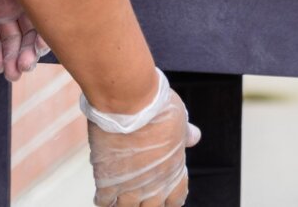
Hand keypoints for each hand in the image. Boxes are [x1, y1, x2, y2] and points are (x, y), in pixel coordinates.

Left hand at [0, 0, 43, 82]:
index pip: (46, 22)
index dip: (44, 40)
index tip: (40, 52)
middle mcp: (24, 2)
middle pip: (29, 35)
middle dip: (26, 54)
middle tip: (22, 68)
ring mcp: (2, 8)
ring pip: (10, 40)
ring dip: (10, 58)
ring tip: (10, 73)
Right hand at [85, 71, 198, 206]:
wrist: (130, 101)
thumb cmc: (158, 107)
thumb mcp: (179, 119)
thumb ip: (184, 135)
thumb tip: (194, 138)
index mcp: (173, 170)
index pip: (176, 200)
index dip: (170, 198)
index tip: (163, 193)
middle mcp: (153, 184)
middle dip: (146, 203)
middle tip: (139, 193)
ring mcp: (128, 186)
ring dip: (123, 202)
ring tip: (120, 193)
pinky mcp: (105, 181)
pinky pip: (103, 202)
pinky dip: (103, 199)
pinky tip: (103, 190)